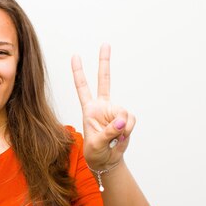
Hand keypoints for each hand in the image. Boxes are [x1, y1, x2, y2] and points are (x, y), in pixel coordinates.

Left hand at [71, 44, 134, 168]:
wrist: (107, 161)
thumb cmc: (95, 152)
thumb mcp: (97, 144)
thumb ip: (108, 132)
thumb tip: (122, 122)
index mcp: (89, 109)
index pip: (82, 87)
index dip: (78, 72)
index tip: (75, 56)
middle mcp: (102, 106)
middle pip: (104, 80)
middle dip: (104, 62)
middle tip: (105, 44)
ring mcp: (115, 111)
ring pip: (123, 113)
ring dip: (122, 128)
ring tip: (113, 139)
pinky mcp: (126, 119)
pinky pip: (131, 121)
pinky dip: (128, 130)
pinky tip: (121, 137)